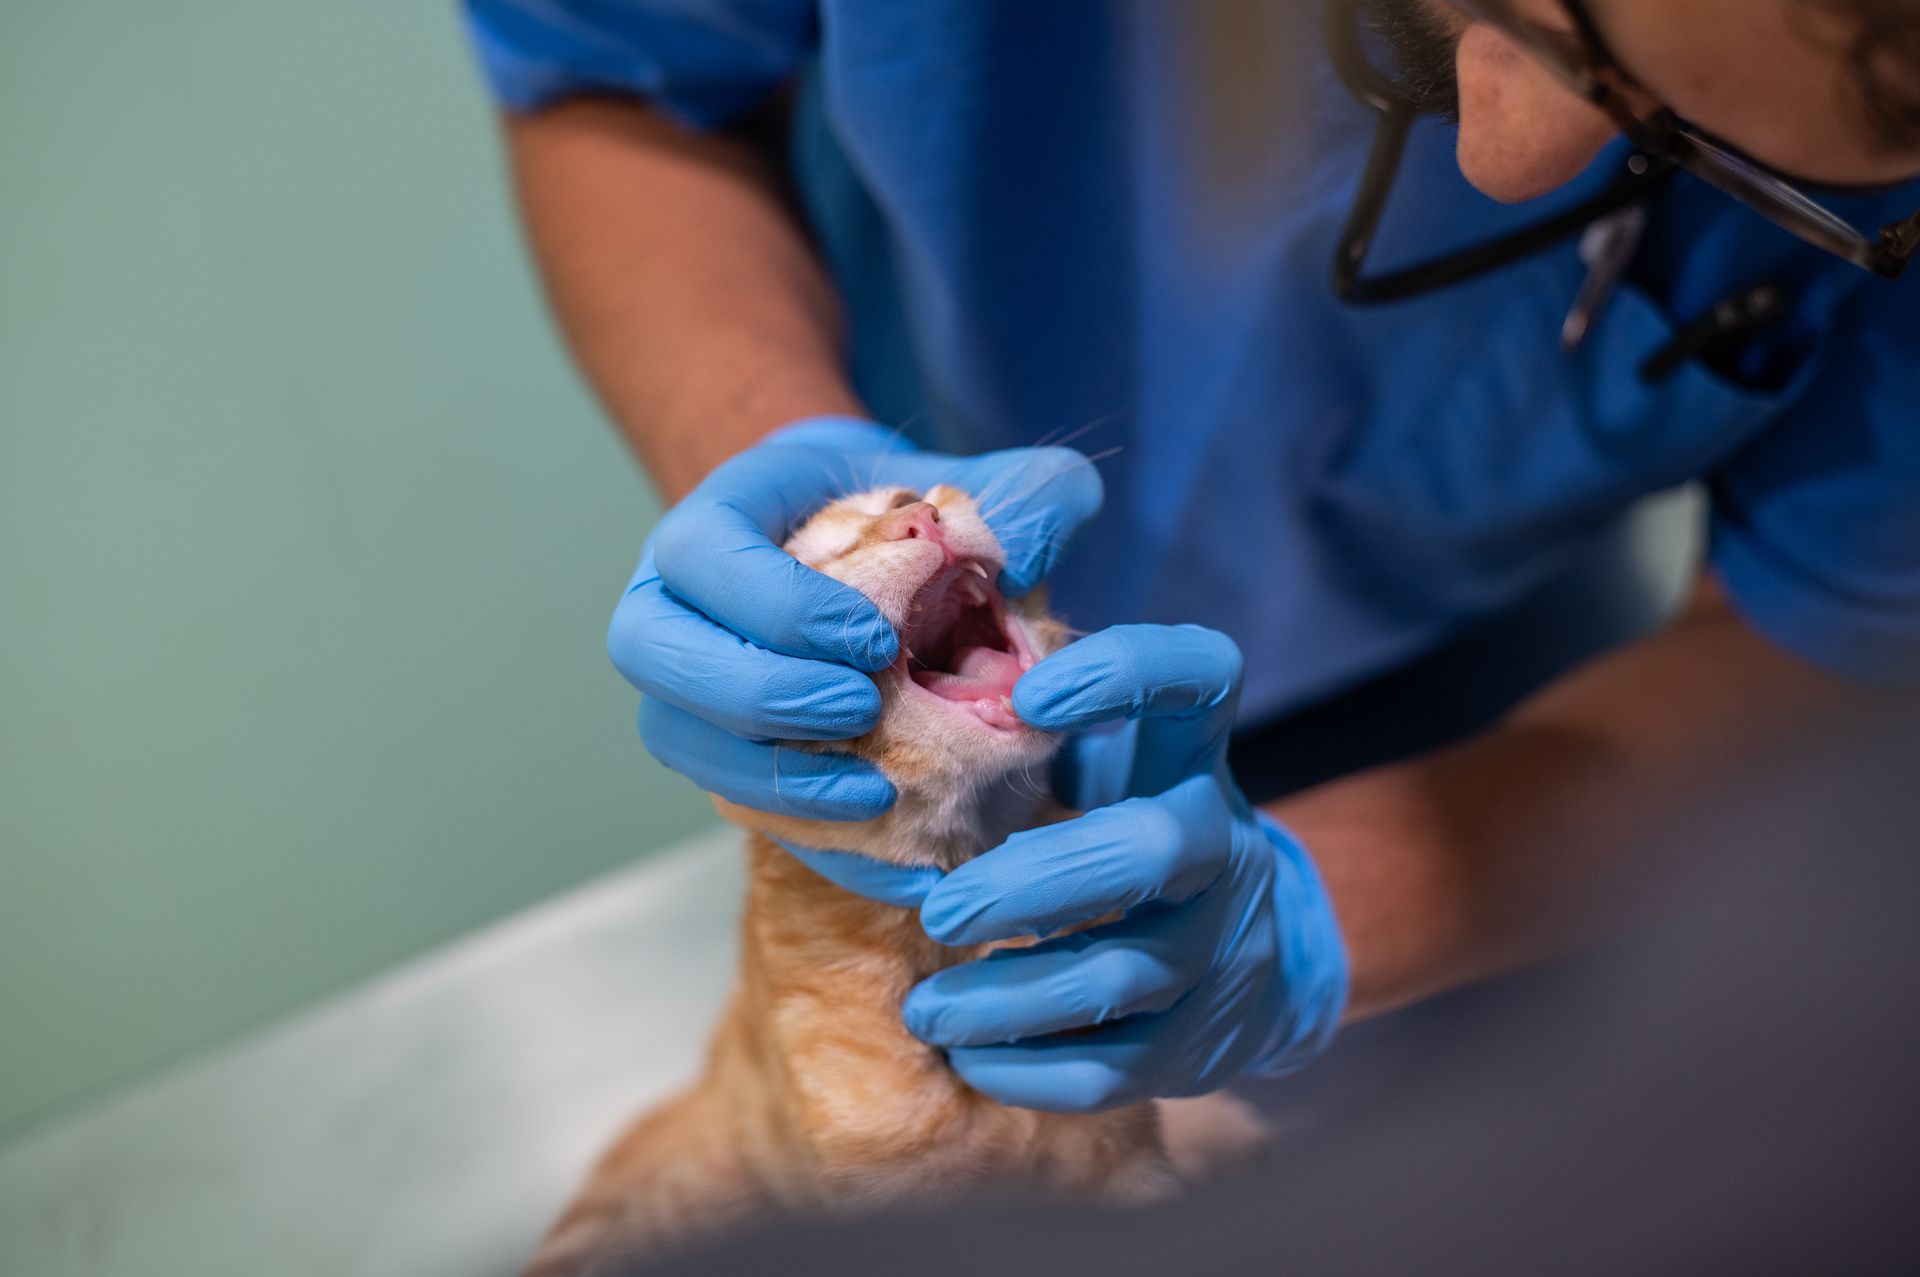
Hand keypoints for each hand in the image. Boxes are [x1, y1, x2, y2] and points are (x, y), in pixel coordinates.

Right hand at [607, 416, 1102, 820]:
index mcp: (720, 519)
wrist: (887, 563)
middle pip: (653, 653)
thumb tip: (1030, 559)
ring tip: (877, 794)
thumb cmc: (918, 514)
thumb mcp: (981, 481)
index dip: (773, 603)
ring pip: (678, 739)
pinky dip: (812, 838)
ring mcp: (687, 686)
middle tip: (862, 710)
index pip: (699, 552)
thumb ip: (1028, 492)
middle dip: (756, 692)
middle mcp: (676, 602)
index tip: (875, 639)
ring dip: (769, 777)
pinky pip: (736, 806)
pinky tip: (899, 857)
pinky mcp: (723, 757)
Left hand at [897, 625, 1348, 1111]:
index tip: (1034, 693)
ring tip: (924, 1010)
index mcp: (1190, 751)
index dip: (1129, 674)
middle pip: (1153, 848)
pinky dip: (1033, 1071)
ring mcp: (1219, 945)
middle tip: (939, 909)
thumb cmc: (1119, 820)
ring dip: (1012, 996)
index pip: (1199, 676)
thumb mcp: (1101, 751)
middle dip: (1039, 880)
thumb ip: (1024, 696)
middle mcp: (1217, 840)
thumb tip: (899, 628)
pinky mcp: (1200, 1042)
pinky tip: (969, 1059)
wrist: (1250, 955)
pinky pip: (1119, 1069)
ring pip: (1126, 973)